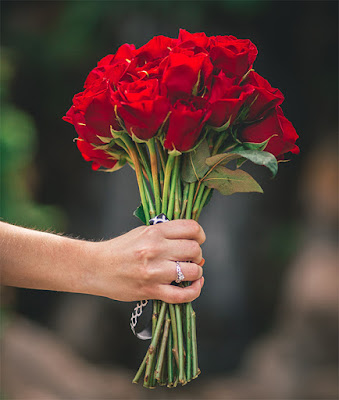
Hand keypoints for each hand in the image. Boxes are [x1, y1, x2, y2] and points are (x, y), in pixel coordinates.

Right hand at [85, 219, 205, 302]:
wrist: (95, 267)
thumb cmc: (119, 249)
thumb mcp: (142, 232)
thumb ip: (166, 235)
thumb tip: (193, 244)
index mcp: (154, 232)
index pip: (191, 228)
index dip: (200, 234)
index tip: (197, 240)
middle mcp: (155, 249)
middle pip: (194, 250)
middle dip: (197, 254)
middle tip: (189, 258)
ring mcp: (154, 271)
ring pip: (193, 271)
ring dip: (196, 273)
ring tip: (189, 272)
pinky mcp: (151, 290)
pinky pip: (182, 295)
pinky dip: (194, 291)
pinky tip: (194, 286)